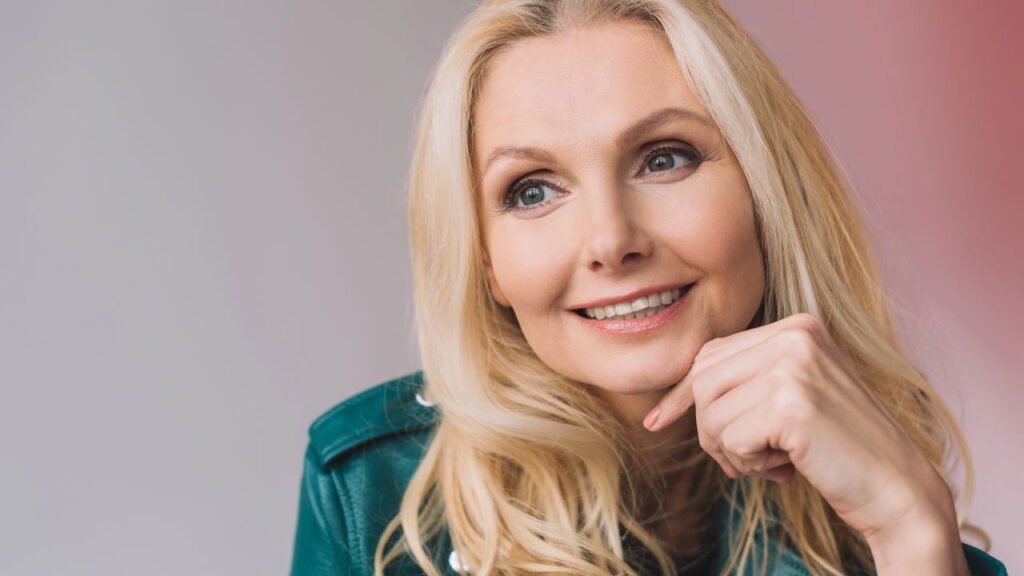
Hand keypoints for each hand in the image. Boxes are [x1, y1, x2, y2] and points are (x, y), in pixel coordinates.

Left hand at [642, 313, 958, 548]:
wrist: (897, 489)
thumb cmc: (838, 449)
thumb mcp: (790, 399)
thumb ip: (744, 383)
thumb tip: (671, 398)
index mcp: (798, 327)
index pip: (711, 354)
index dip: (683, 394)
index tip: (659, 421)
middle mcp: (796, 336)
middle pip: (703, 380)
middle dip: (710, 429)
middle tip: (744, 460)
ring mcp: (795, 366)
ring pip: (710, 412)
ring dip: (731, 450)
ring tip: (771, 462)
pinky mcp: (792, 403)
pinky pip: (729, 437)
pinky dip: (748, 463)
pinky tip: (786, 469)